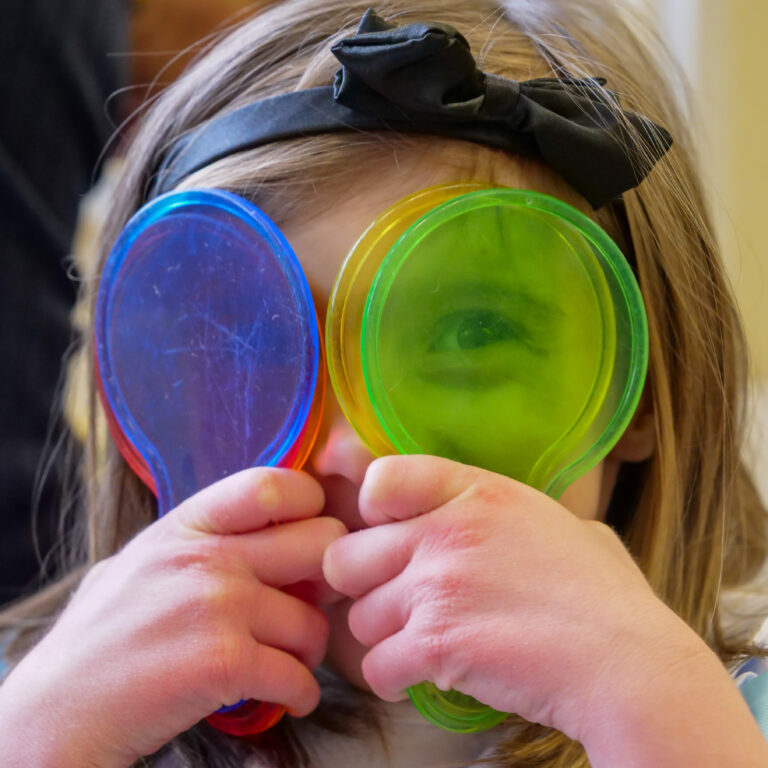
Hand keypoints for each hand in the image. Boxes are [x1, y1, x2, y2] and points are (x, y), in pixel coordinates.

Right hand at [0, 468, 345, 767]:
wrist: (55, 712)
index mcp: (187, 525)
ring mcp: (218, 605)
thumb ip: (198, 539)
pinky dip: (301, 694)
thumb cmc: (102, 637)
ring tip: (290, 664)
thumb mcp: (142, 561)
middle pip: (321, 543)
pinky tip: (287, 698)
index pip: (272, 486)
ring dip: (310, 651)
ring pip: (315, 621)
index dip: (309, 507)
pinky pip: (299, 676)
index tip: (308, 539)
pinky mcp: (224, 662)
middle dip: (327, 580)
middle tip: (311, 605)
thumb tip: (259, 529)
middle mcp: (208, 556)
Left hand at [322, 455, 698, 742]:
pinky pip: (375, 668)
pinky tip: (420, 679)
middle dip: (364, 586)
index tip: (393, 537)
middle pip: (345, 557)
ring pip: (358, 618)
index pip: (381, 479)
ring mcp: (436, 586)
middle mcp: (445, 531)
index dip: (374, 512)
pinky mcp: (434, 644)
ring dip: (383, 638)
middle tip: (395, 604)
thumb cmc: (606, 597)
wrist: (628, 663)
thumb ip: (522, 518)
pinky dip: (391, 680)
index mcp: (477, 492)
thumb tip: (517, 526)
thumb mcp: (568, 527)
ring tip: (420, 647)